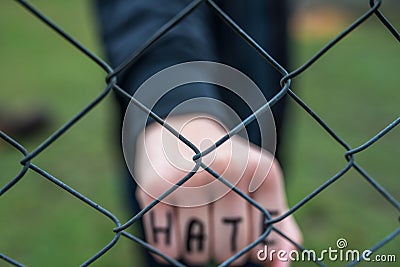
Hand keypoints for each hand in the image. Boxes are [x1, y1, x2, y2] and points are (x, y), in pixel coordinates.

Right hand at [134, 114, 301, 265]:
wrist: (183, 135)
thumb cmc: (226, 175)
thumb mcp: (259, 195)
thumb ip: (277, 234)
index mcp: (260, 168)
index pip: (264, 240)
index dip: (252, 241)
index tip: (242, 219)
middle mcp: (227, 166)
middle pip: (231, 247)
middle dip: (224, 245)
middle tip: (215, 220)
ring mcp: (190, 174)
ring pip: (198, 252)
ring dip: (195, 247)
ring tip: (194, 218)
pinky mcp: (155, 186)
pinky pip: (166, 247)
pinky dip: (169, 245)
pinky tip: (173, 220)